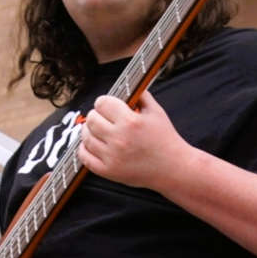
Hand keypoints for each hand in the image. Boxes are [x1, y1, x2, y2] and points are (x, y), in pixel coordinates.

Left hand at [77, 91, 193, 196]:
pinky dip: (84, 148)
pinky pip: (84, 157)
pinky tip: (91, 144)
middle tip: (102, 117)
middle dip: (96, 115)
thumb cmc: (165, 140)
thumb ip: (141, 96)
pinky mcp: (108, 171)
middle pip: (91, 119)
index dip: (103, 102)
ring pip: (86, 137)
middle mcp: (119, 139)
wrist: (173, 169)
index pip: (102, 103)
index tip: (106, 105)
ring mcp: (112, 156)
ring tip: (97, 130)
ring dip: (89, 131)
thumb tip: (127, 86)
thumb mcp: (157, 112)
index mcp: (131, 121)